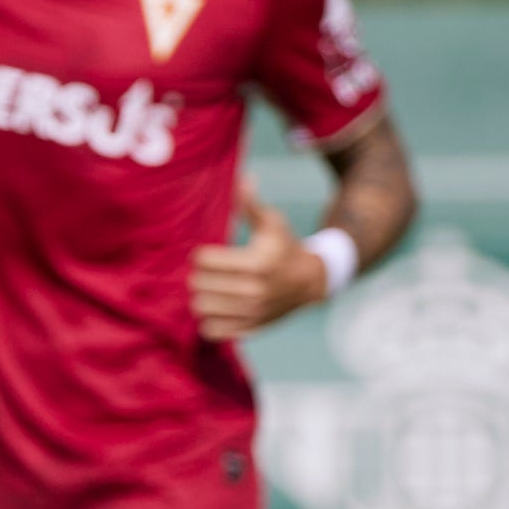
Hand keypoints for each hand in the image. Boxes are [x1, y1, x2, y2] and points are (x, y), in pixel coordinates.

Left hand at [190, 180, 334, 342]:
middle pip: (198, 285)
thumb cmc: (284, 246)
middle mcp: (254, 291)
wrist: (310, 281)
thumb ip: (251, 204)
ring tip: (211, 288)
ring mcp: (251, 313)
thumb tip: (244, 178)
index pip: (203, 261)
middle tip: (208, 272)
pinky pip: (211, 330)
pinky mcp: (250, 329)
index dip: (201, 255)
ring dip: (201, 297)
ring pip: (200, 308)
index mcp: (256, 263)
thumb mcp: (272, 222)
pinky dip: (209, 319)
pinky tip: (218, 307)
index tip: (208, 253)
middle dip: (199, 276)